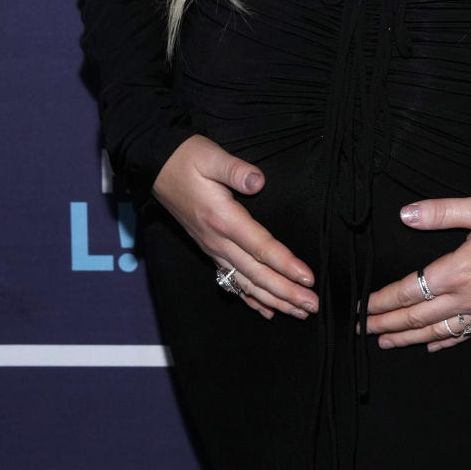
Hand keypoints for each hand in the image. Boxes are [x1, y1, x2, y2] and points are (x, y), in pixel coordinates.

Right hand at [152, 135, 317, 322]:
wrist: (159, 167)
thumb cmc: (188, 159)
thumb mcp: (212, 157)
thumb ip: (236, 170)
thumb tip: (258, 182)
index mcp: (223, 219)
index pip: (260, 248)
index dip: (285, 265)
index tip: (307, 279)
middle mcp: (217, 240)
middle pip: (256, 273)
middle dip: (285, 292)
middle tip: (312, 306)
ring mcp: (213, 248)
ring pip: (246, 282)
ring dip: (273, 299)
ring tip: (298, 313)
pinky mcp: (210, 249)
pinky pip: (231, 280)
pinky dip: (250, 298)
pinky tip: (267, 310)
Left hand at [365, 193, 470, 351]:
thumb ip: (439, 212)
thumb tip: (405, 214)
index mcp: (456, 270)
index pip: (408, 290)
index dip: (382, 300)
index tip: (361, 308)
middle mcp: (467, 297)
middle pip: (418, 316)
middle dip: (387, 323)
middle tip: (363, 330)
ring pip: (438, 330)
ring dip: (409, 338)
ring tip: (387, 343)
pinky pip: (466, 334)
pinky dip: (445, 341)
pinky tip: (432, 344)